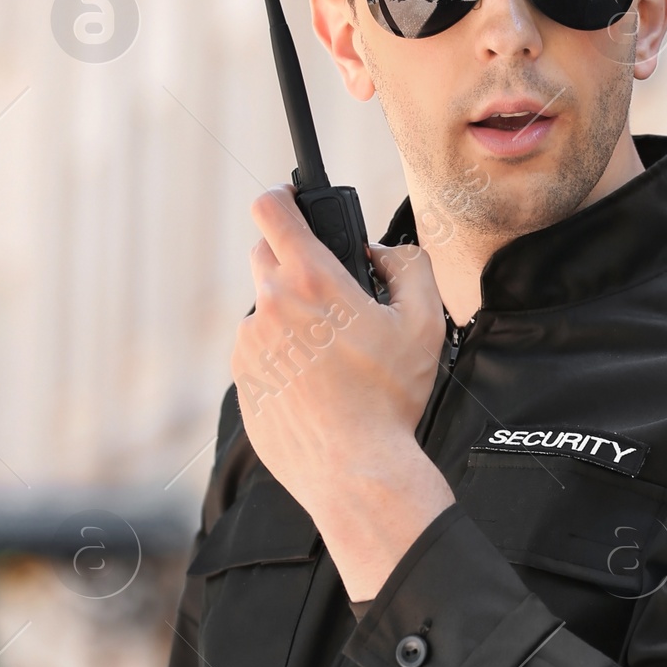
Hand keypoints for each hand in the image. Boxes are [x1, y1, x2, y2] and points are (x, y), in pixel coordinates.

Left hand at [232, 187, 453, 600]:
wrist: (355, 470)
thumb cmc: (390, 399)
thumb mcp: (425, 322)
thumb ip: (407, 266)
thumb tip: (380, 254)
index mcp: (311, 281)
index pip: (272, 209)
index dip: (282, 196)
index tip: (292, 199)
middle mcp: (270, 307)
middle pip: (264, 255)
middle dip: (294, 261)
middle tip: (331, 293)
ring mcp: (249, 346)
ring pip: (265, 310)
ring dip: (290, 316)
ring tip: (331, 356)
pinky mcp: (242, 381)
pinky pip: (259, 352)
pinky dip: (282, 356)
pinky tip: (315, 385)